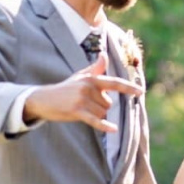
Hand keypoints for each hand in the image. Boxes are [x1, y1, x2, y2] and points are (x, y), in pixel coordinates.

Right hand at [22, 52, 142, 133]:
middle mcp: (88, 88)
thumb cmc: (65, 88)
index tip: (141, 92)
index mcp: (92, 79)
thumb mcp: (80, 76)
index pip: (114, 83)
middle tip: (84, 104)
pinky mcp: (76, 111)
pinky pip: (95, 120)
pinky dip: (104, 126)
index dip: (129, 88)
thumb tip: (104, 54)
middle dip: (101, 108)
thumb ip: (95, 68)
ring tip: (80, 109)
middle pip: (108, 104)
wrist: (42, 99)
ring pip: (102, 114)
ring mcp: (82, 99)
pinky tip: (114, 129)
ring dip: (95, 116)